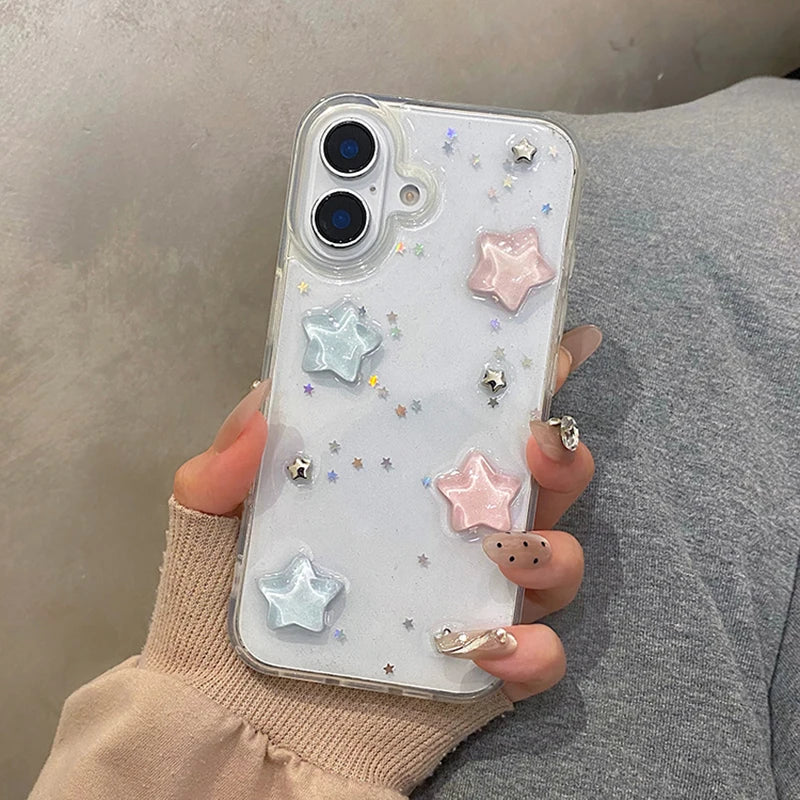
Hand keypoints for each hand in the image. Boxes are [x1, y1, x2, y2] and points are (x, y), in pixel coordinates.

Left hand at [174, 325, 598, 703]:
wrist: (227, 733)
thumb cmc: (220, 617)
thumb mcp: (207, 530)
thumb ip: (221, 471)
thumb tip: (263, 403)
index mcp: (396, 489)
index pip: (465, 426)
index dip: (515, 382)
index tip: (549, 340)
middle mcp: (443, 538)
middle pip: (529, 488)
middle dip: (557, 456)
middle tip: (540, 438)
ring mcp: (466, 604)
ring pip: (548, 565)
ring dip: (554, 548)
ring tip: (513, 545)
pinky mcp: (477, 675)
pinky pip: (534, 662)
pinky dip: (533, 652)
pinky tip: (495, 645)